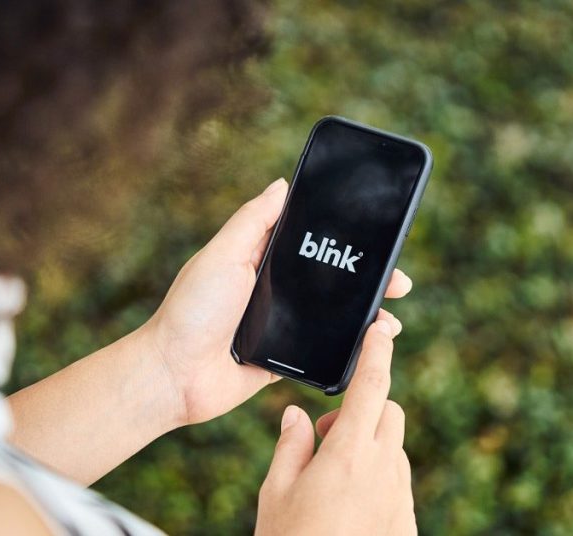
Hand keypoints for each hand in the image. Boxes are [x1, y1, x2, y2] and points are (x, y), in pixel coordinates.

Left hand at [142, 178, 412, 427]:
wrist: (174, 375)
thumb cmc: (192, 310)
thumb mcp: (223, 254)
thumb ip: (254, 220)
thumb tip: (284, 183)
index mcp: (261, 260)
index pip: (311, 242)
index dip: (344, 238)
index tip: (377, 235)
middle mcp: (274, 290)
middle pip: (331, 280)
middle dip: (368, 279)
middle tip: (399, 281)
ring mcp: (282, 325)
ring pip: (334, 316)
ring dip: (366, 315)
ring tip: (391, 318)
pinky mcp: (284, 358)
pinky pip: (324, 351)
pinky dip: (350, 348)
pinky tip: (371, 346)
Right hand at [255, 320, 415, 535]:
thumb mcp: (275, 494)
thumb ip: (290, 446)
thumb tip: (298, 416)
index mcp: (349, 453)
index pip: (371, 386)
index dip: (377, 351)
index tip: (383, 329)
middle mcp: (384, 469)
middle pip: (389, 413)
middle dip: (364, 411)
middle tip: (327, 440)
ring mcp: (400, 497)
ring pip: (395, 449)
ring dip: (370, 448)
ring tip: (331, 483)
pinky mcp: (407, 522)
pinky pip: (397, 484)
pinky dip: (377, 481)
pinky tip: (346, 510)